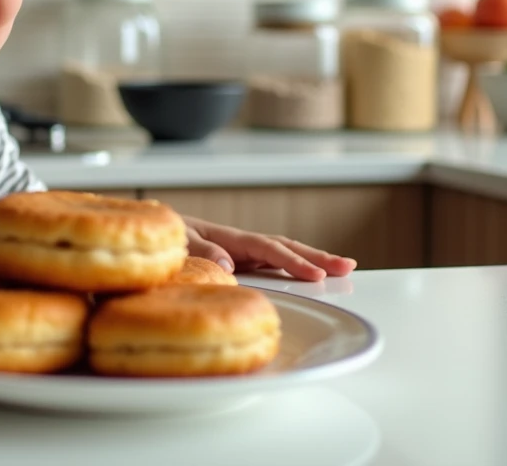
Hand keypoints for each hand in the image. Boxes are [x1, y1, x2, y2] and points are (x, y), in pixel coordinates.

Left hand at [183, 217, 356, 281]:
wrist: (159, 232)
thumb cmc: (168, 237)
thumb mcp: (179, 242)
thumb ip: (201, 251)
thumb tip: (228, 264)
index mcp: (229, 238)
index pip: (268, 248)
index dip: (292, 261)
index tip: (316, 274)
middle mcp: (242, 242)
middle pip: (285, 246)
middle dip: (317, 256)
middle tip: (348, 266)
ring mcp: (244, 250)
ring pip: (284, 253)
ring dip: (312, 259)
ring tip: (343, 268)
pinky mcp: (241, 259)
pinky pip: (273, 262)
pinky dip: (294, 266)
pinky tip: (311, 275)